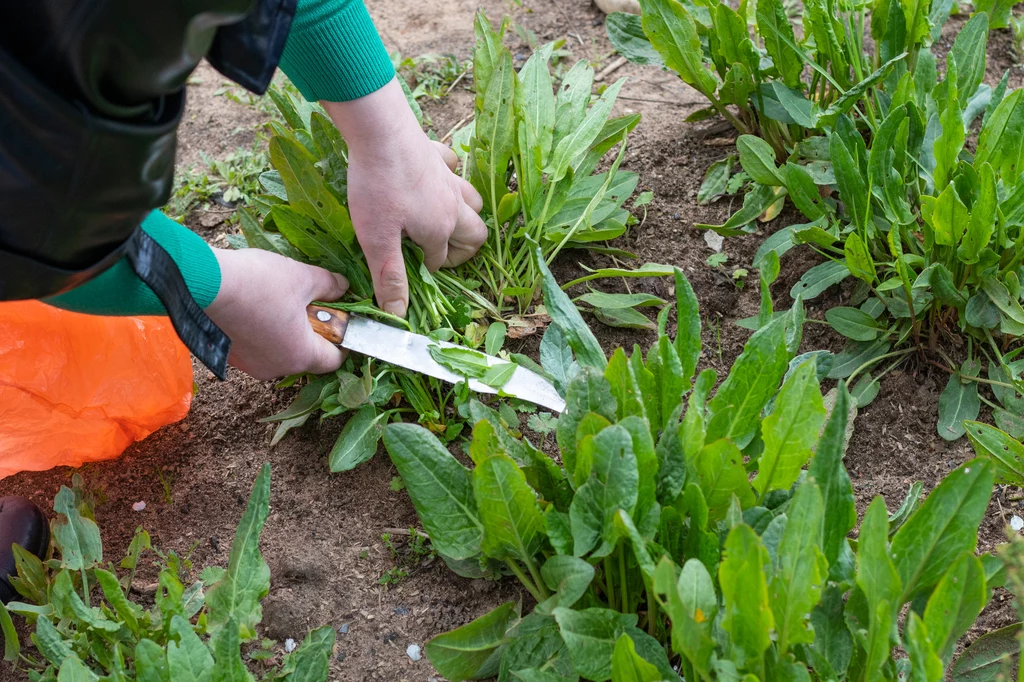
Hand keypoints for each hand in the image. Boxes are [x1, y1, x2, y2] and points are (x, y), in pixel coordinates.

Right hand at [205, 248, 348, 379]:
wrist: (202, 283)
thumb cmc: (259, 284)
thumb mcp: (303, 278)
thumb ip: (329, 285)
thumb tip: (342, 287)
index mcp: (300, 356)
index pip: (334, 360)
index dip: (342, 341)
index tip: (340, 322)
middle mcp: (276, 368)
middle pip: (306, 355)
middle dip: (312, 331)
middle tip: (308, 303)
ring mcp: (250, 365)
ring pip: (279, 351)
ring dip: (285, 331)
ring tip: (279, 301)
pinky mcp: (230, 356)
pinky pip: (256, 347)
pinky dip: (262, 331)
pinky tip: (256, 306)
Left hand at [323, 78, 486, 317]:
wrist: (379, 130)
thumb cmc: (377, 186)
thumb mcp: (377, 239)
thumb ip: (390, 277)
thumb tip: (398, 314)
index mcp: (440, 229)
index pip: (441, 260)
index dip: (426, 270)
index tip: (408, 269)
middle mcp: (452, 205)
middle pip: (476, 233)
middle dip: (463, 248)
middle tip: (438, 252)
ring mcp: (448, 178)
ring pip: (472, 201)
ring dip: (464, 215)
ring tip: (442, 221)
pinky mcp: (436, 154)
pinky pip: (453, 168)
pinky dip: (450, 177)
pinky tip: (433, 178)